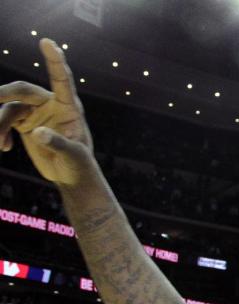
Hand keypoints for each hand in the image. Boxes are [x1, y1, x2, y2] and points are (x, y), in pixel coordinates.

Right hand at [0, 39, 94, 185]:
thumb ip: (58, 144)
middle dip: (4, 93)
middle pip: (23, 90)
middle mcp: (51, 105)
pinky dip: (0, 132)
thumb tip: (37, 133)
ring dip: (0, 124)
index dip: (55, 60)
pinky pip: (4, 119)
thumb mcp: (74, 156)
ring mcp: (36, 112)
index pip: (62, 80)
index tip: (47, 42)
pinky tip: (3, 147)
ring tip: (0, 144)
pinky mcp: (24, 122)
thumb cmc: (79, 165)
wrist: (70, 176)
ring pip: (9, 108)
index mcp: (70, 108)